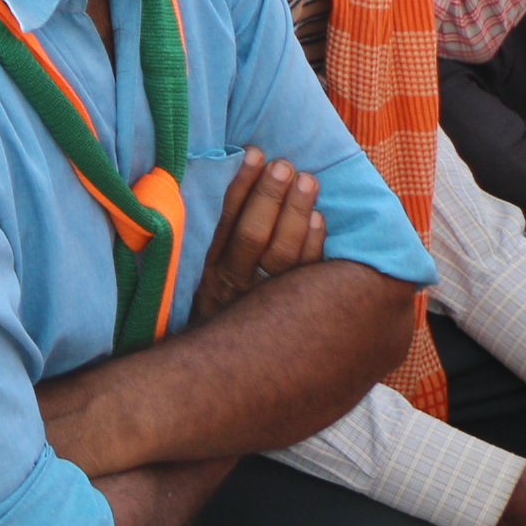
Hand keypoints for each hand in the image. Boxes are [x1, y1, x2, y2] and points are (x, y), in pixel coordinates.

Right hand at [193, 147, 322, 318]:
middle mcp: (235, 286)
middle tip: (286, 165)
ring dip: (296, 214)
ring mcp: (266, 302)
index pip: (228, 221)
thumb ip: (220, 240)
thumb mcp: (206, 277)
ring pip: (283, 256)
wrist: (223, 371)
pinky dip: (314, 247)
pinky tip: (320, 219)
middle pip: (254, 236)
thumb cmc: (221, 310)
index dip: (242, 186)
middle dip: (270, 196)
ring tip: (308, 181)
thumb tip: (239, 187)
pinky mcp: (293, 313)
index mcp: (211, 271)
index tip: (254, 154)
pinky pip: (306, 279)